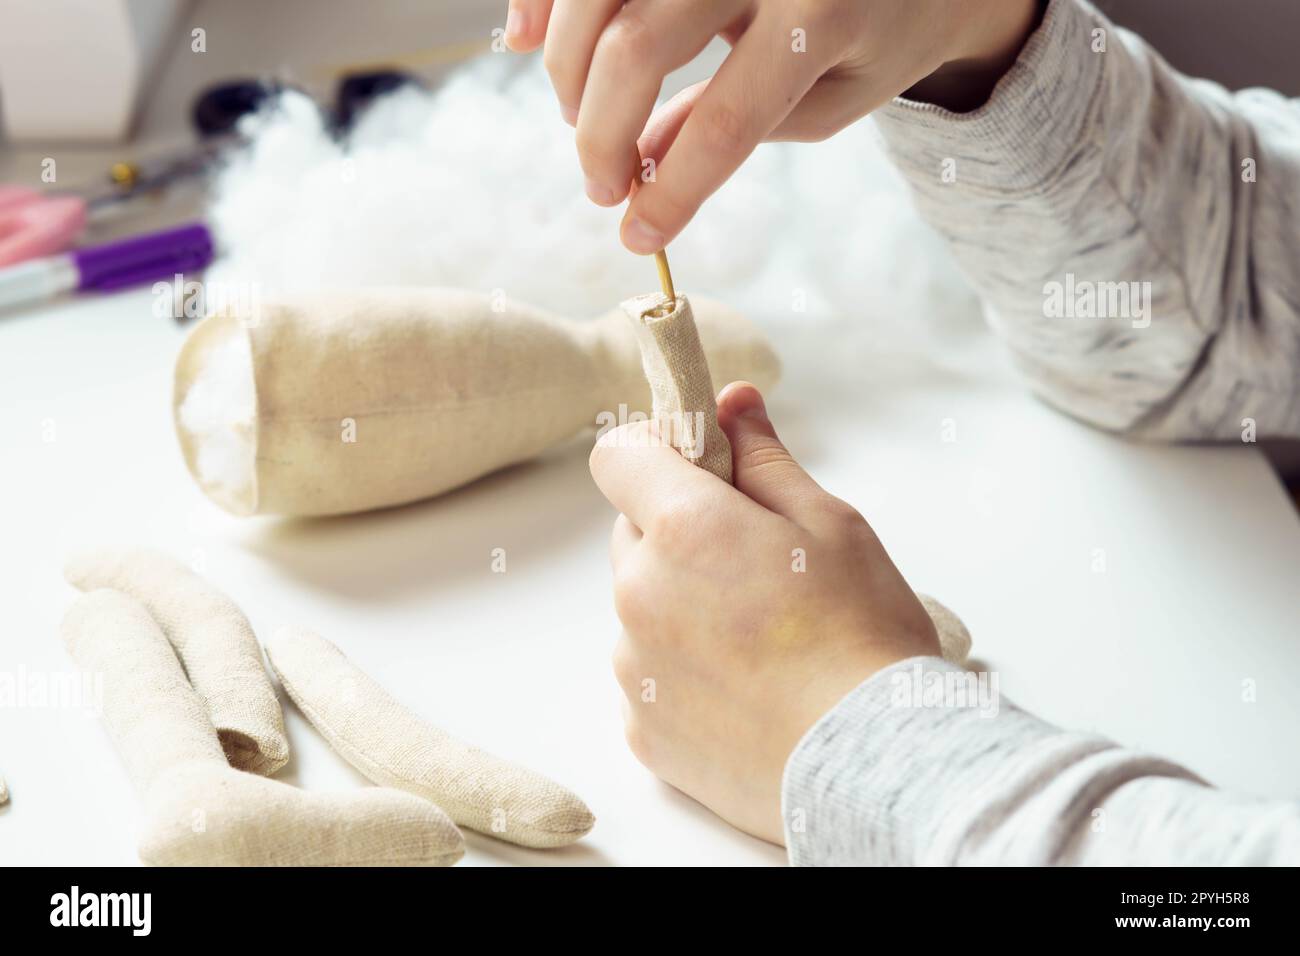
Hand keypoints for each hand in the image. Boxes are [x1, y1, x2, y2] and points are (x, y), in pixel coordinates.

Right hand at [504, 0, 1041, 253]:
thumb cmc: (882, 26)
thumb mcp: (836, 97)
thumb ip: (745, 129)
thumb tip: (647, 165)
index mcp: (823, 17)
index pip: (726, 122)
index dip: (672, 190)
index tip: (638, 236)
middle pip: (638, 47)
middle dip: (598, 131)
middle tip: (600, 186)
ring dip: (568, 65)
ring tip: (579, 117)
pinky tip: (529, 34)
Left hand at [588, 382, 939, 842]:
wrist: (874, 764)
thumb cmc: (863, 636)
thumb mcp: (830, 524)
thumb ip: (764, 459)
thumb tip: (731, 401)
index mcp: (684, 528)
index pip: (618, 455)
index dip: (658, 452)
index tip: (701, 469)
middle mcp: (640, 592)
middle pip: (634, 533)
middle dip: (681, 533)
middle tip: (755, 563)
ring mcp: (634, 666)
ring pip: (640, 605)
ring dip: (681, 604)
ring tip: (760, 639)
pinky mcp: (642, 727)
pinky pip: (648, 673)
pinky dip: (682, 670)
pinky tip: (746, 687)